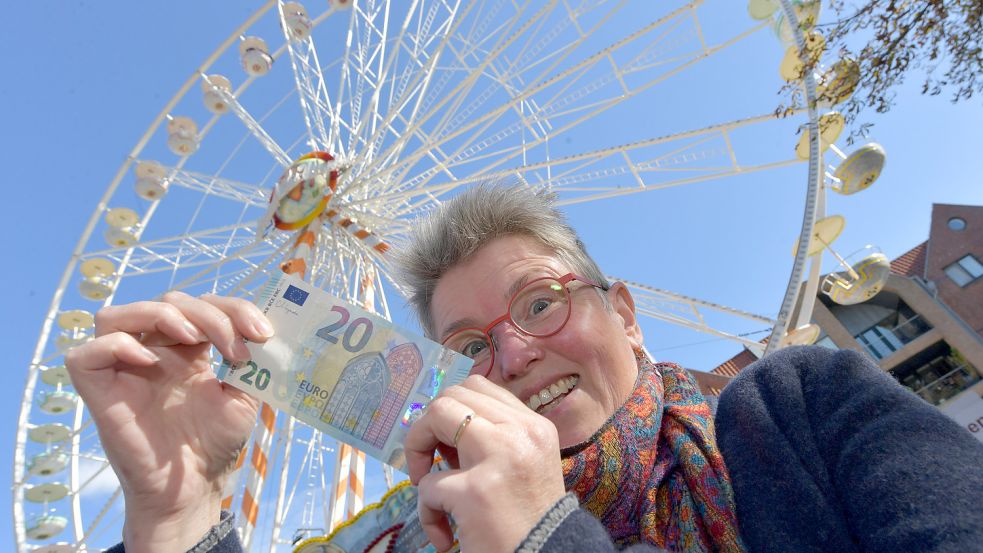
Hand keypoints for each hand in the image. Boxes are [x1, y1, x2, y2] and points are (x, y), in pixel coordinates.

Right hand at [65, 291, 272, 552]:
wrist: (194, 487)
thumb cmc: (214, 443)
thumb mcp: (244, 396)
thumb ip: (251, 362)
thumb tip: (264, 333)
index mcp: (186, 348)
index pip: (202, 305)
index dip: (234, 309)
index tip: (263, 333)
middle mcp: (152, 351)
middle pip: (167, 302)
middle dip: (209, 314)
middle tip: (237, 347)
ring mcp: (122, 369)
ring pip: (115, 314)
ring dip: (160, 314)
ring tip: (193, 338)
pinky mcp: (98, 391)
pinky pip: (85, 354)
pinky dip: (114, 345)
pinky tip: (149, 359)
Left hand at [405, 375, 566, 552]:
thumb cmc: (530, 522)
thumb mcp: (524, 466)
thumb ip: (493, 441)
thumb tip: (440, 432)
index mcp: (534, 426)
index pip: (479, 388)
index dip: (452, 411)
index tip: (447, 445)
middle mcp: (521, 432)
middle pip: (452, 395)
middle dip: (427, 426)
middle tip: (428, 463)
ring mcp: (499, 457)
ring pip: (436, 416)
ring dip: (417, 450)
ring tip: (426, 487)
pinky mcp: (476, 491)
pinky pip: (428, 485)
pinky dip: (427, 511)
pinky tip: (444, 535)